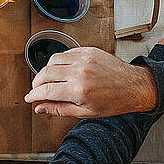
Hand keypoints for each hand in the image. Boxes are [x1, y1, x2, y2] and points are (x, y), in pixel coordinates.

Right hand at [24, 47, 157, 117]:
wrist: (133, 87)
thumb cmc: (112, 102)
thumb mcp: (84, 112)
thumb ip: (58, 109)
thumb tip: (40, 108)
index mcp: (79, 90)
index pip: (46, 90)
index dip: (34, 94)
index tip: (30, 97)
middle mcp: (81, 72)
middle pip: (46, 73)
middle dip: (36, 82)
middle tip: (37, 89)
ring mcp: (85, 59)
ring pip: (53, 60)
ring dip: (46, 70)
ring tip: (49, 79)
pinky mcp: (89, 51)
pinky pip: (66, 53)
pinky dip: (60, 61)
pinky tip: (62, 70)